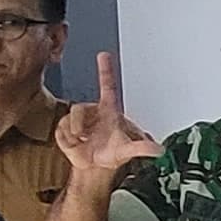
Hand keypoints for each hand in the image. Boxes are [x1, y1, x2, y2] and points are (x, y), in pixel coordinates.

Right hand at [55, 52, 159, 175]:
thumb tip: (159, 150)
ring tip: (83, 141)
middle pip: (77, 109)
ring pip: (69, 121)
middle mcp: (92, 110)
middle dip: (79, 126)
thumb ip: (142, 149)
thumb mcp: (126, 150)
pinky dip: (67, 142)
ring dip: (75, 136)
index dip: (106, 69)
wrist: (93, 166)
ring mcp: (77, 117)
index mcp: (108, 110)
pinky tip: (75, 144)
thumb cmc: (110, 153)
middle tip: (87, 138)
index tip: (104, 54)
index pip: (107, 85)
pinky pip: (61, 131)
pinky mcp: (64, 125)